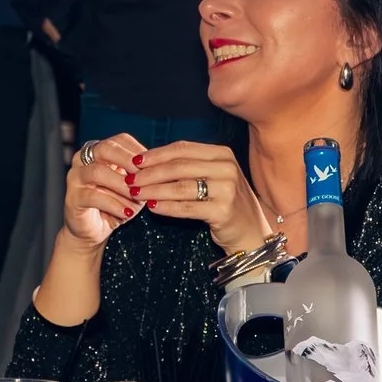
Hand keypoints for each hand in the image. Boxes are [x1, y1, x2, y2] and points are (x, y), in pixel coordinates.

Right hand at [59, 132, 142, 248]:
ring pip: (98, 172)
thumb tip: (156, 168)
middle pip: (105, 148)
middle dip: (127, 161)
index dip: (138, 150)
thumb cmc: (115, 205)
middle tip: (144, 176)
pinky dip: (114, 204)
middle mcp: (83, 159)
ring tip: (137, 199)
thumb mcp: (132, 188)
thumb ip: (139, 176)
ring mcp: (75, 177)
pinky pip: (93, 196)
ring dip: (122, 185)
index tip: (153, 164)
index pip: (120, 140)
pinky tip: (127, 213)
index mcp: (99, 151)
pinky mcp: (72, 197)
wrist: (94, 231)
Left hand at [126, 140, 270, 254]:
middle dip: (150, 173)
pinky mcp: (223, 210)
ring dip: (154, 190)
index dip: (156, 154)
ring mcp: (228, 189)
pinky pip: (187, 207)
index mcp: (223, 154)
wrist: (251, 232)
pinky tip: (152, 208)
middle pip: (179, 166)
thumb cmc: (225, 203)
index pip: (183, 149)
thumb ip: (188, 167)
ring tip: (136, 194)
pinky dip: (166, 207)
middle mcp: (227, 168)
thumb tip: (149, 161)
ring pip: (181, 186)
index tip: (135, 161)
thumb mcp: (213, 177)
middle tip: (130, 180)